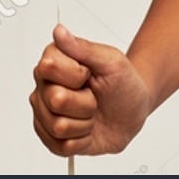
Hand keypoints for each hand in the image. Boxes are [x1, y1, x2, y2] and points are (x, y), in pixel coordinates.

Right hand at [29, 24, 151, 157]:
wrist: (134, 109)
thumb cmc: (123, 82)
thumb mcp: (111, 60)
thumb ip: (83, 48)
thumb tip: (59, 31)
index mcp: (54, 63)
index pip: (48, 67)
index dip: (76, 74)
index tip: (89, 73)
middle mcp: (44, 89)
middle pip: (55, 100)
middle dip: (85, 101)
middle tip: (94, 95)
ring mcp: (46, 116)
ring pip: (59, 126)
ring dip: (85, 121)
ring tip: (92, 112)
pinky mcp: (53, 140)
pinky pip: (62, 147)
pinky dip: (83, 140)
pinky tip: (87, 129)